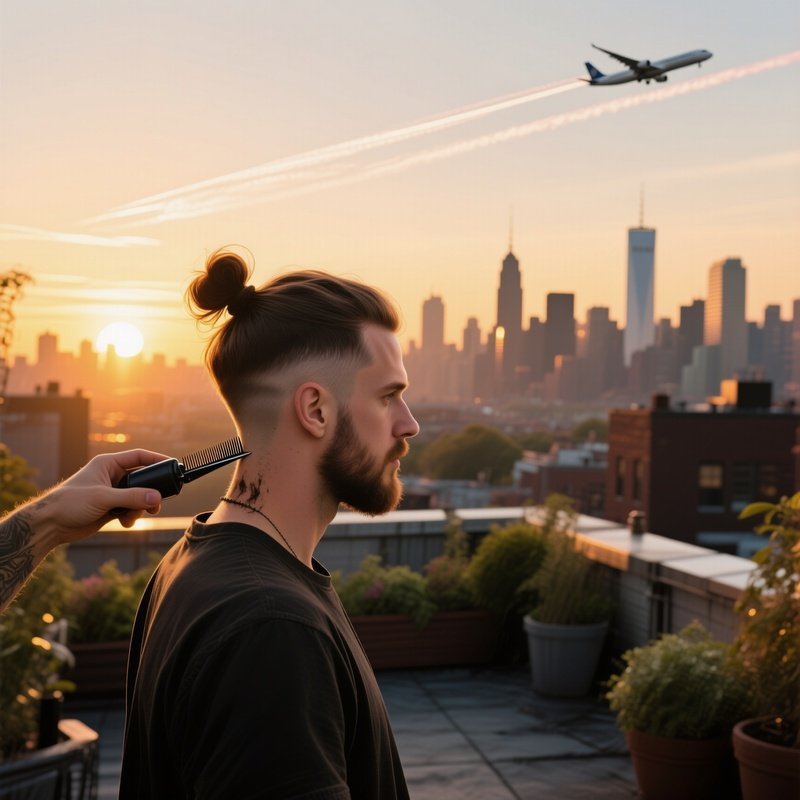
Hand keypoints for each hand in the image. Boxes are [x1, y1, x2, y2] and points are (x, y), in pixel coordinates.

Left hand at [47, 449, 166, 543]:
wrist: (50, 525)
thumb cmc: (70, 503)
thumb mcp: (103, 498)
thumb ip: (132, 497)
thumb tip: (156, 498)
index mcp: (108, 464)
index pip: (138, 457)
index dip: (156, 460)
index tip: (172, 465)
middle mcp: (112, 476)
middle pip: (142, 479)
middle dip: (150, 492)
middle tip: (157, 503)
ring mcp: (112, 492)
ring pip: (138, 496)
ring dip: (140, 507)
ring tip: (134, 516)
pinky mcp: (110, 507)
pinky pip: (131, 509)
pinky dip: (132, 516)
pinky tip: (125, 522)